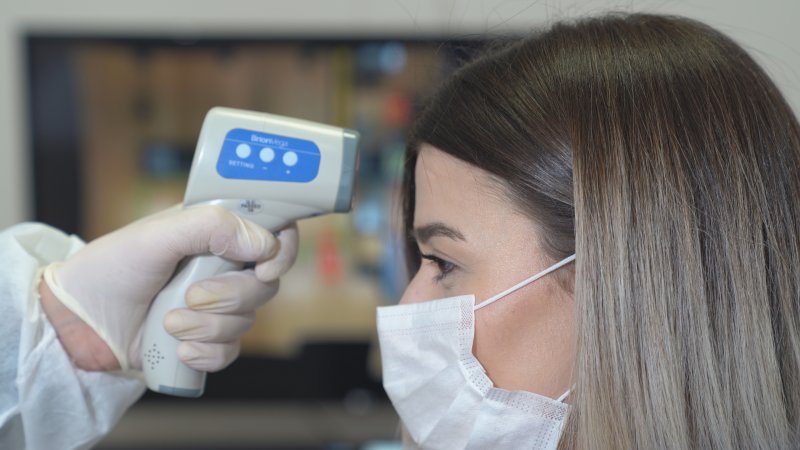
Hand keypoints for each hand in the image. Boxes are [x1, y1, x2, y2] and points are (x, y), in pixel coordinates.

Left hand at [39, 205, 298, 371]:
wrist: (78, 322)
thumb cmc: (111, 268)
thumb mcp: (157, 235)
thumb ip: (212, 227)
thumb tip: (265, 244)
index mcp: (219, 233)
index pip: (276, 233)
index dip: (282, 251)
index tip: (265, 267)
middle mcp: (224, 268)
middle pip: (267, 284)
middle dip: (231, 295)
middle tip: (191, 295)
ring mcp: (217, 306)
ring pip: (248, 321)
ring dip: (208, 326)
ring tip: (168, 321)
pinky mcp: (206, 340)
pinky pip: (230, 352)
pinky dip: (206, 354)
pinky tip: (178, 349)